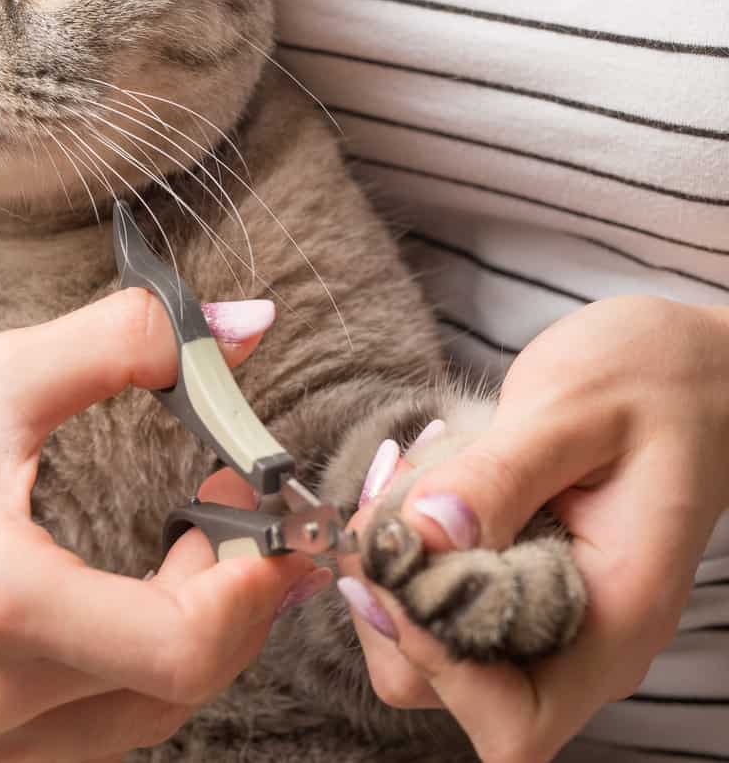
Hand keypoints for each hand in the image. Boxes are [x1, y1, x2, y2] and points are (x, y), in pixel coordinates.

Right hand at [0, 285, 311, 761]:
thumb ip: (125, 343)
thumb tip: (250, 328)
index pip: (177, 645)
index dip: (246, 592)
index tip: (261, 522)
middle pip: (171, 690)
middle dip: (224, 605)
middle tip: (226, 525)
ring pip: (131, 725)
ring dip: (176, 647)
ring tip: (179, 566)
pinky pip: (74, 744)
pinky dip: (117, 685)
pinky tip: (112, 619)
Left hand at [338, 297, 728, 762]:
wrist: (693, 364)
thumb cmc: (652, 378)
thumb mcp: (570, 408)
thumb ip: (497, 475)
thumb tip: (423, 535)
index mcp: (616, 616)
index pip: (514, 720)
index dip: (436, 663)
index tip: (400, 563)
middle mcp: (579, 638)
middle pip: (443, 683)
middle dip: (391, 595)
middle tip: (394, 494)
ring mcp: (544, 616)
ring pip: (422, 640)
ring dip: (392, 563)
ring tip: (418, 474)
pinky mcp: (514, 584)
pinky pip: (431, 594)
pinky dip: (405, 545)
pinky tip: (429, 478)